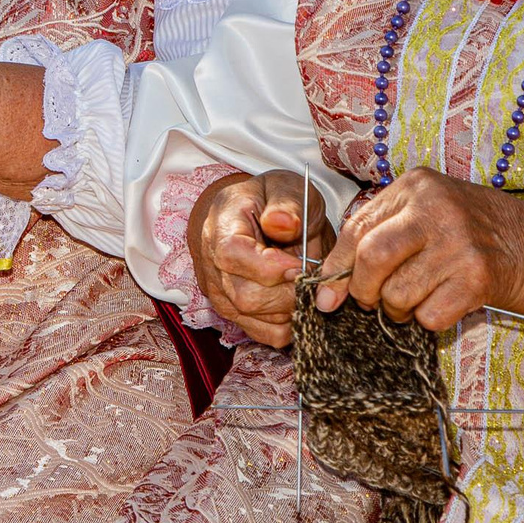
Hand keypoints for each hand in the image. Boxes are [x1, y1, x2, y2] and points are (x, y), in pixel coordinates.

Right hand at [186, 169, 335, 349]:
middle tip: (310, 274)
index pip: (233, 255)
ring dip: (292, 307)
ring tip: (304, 283)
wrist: (254, 216)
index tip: (300, 262)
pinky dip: (290, 324)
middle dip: (290, 291)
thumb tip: (282, 224)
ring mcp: (222, 294)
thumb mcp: (286, 187)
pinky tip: (296, 300)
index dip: (270, 267)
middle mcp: (213, 265)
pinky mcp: (236, 315)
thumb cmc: (271, 201)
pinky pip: (267, 334)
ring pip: (259, 320)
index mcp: (222, 226)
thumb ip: (287, 203)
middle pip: (246, 297)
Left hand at [317, 168, 523, 332]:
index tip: (327, 297)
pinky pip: (428, 316)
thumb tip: (328, 289)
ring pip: (397, 294)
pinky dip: (428, 320)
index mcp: (416, 186)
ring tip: (418, 298)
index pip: (357, 228)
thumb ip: (379, 236)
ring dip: (399, 310)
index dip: (337, 267)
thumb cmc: (474, 233)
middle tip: (372, 300)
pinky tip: (445, 302)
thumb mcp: (427, 214)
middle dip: (362, 290)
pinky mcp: (478, 277)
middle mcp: (436, 208)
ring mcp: (459, 242)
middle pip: (372, 258)